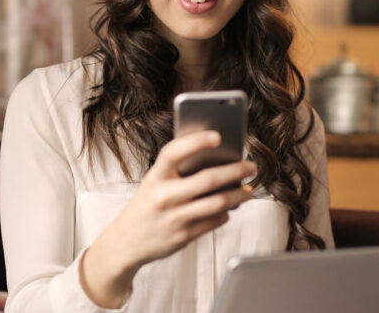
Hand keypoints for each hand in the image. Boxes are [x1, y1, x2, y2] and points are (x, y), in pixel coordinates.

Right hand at [80, 130, 255, 306]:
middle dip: (235, 171)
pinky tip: (229, 207)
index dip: (196, 141)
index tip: (218, 136)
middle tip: (251, 166)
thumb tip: (216, 158)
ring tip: (248, 190)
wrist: (127, 241)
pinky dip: (226, 212)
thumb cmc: (147, 205)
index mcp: (155, 177)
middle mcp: (164, 196)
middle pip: (207, 180)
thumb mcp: (154, 182)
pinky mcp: (184, 236)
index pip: (174, 152)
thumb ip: (178, 171)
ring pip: (217, 203)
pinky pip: (214, 221)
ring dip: (238, 195)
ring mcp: (174, 218)